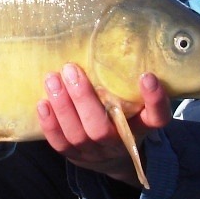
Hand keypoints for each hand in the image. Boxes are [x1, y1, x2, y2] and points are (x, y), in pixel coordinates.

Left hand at [37, 63, 170, 185]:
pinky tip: (42, 103)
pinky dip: (50, 124)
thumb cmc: (123, 116)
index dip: (155, 100)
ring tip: (52, 79)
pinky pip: (60, 144)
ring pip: (77, 135)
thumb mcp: (134, 103)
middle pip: (101, 129)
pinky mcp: (74, 156)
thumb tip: (111, 43)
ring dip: (62, 106)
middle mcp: (119, 143)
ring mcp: (95, 153)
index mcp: (141, 127)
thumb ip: (127, 83)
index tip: (147, 77)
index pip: (156, 118)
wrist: (112, 155)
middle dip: (83, 98)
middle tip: (71, 69)